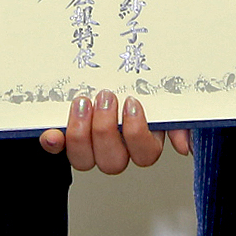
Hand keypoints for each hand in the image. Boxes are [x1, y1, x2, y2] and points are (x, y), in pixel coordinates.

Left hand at [37, 90, 192, 172]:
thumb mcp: (163, 96)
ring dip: (81, 133)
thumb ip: (178, 119)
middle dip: (106, 129)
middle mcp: (117, 150)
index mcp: (142, 143)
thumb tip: (183, 146)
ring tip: (83, 102)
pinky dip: (54, 142)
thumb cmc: (138, 85)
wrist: (106, 74)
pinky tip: (52, 132)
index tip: (132, 103)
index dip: (136, 133)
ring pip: (84, 160)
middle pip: (112, 161)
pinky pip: (58, 150)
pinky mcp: (66, 139)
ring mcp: (90, 148)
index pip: (144, 154)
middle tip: (105, 98)